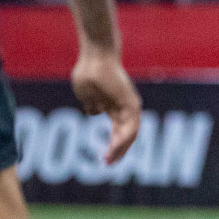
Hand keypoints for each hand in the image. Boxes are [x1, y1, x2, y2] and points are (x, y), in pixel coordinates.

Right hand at [71, 48, 141, 164]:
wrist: (97, 54)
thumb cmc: (90, 71)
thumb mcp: (88, 93)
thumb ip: (93, 105)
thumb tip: (95, 112)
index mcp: (116, 107)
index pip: (119, 132)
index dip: (113, 146)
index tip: (105, 160)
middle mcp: (126, 108)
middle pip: (126, 135)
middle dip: (118, 151)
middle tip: (109, 164)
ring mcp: (129, 105)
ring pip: (130, 133)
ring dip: (120, 148)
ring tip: (111, 160)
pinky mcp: (130, 103)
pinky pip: (130, 126)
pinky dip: (123, 139)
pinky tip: (115, 148)